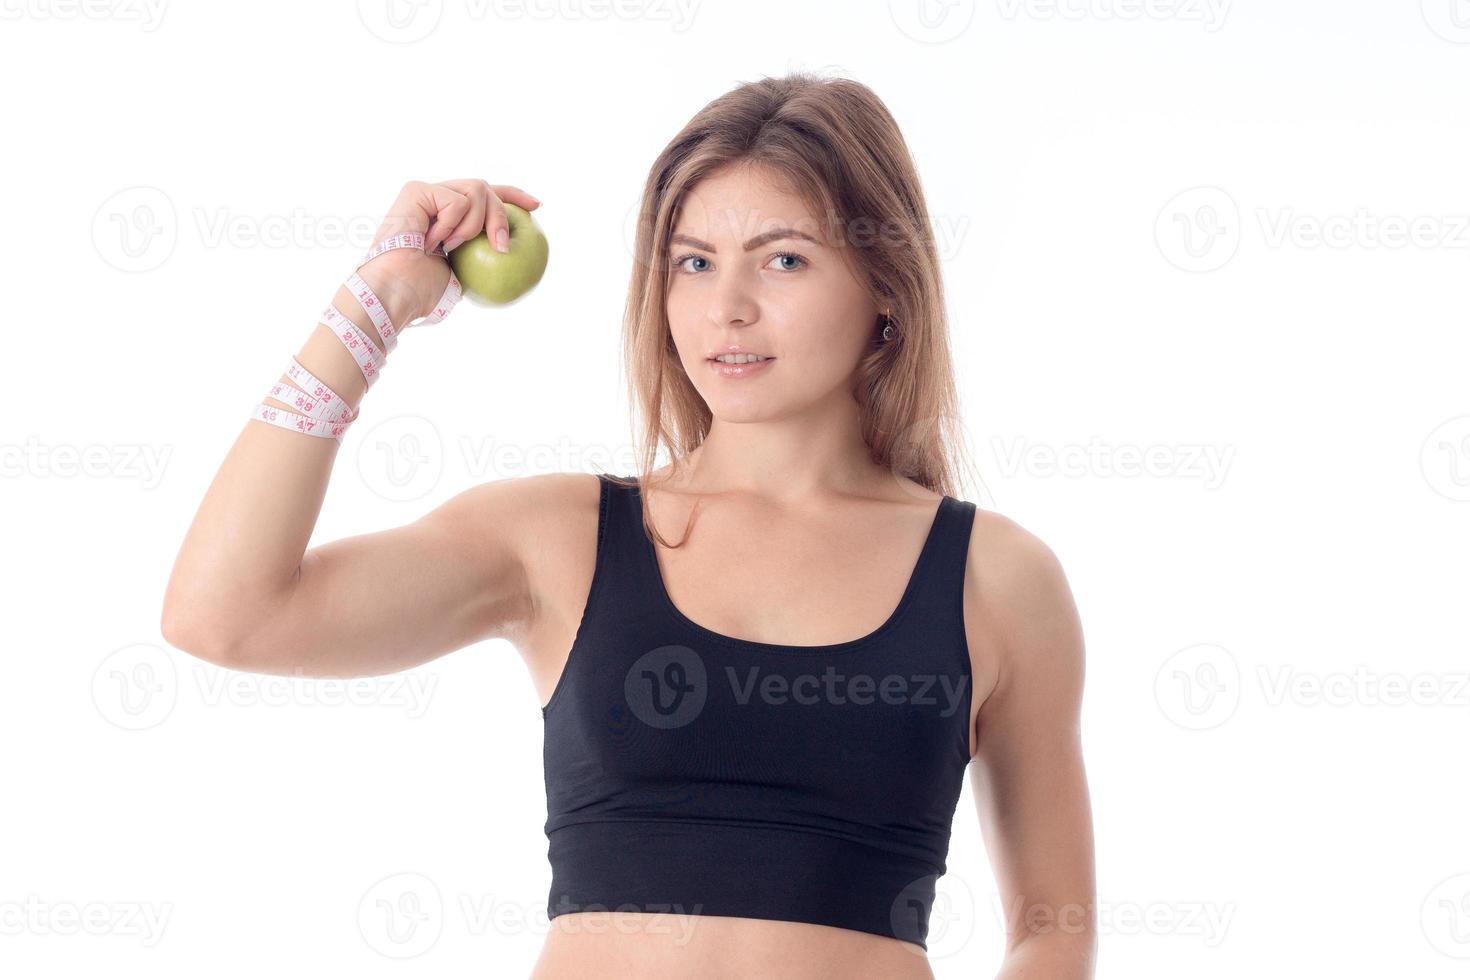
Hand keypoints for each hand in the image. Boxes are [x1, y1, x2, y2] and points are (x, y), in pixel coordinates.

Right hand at [359, 179, 541, 325]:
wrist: (398, 290)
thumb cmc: (424, 291)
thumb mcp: (464, 272)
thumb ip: (481, 254)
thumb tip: (511, 254)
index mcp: (448, 216)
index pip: (487, 196)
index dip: (513, 196)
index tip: (537, 207)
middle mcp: (437, 199)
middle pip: (486, 188)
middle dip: (501, 216)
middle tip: (500, 247)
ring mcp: (427, 192)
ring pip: (477, 189)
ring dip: (474, 225)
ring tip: (454, 247)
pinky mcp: (418, 190)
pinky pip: (457, 201)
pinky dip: (453, 225)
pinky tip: (435, 242)